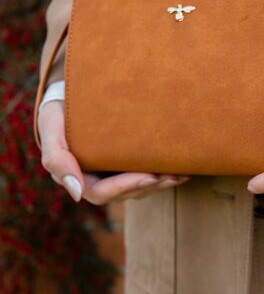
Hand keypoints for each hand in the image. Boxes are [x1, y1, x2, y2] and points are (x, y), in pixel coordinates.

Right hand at [38, 101, 188, 203]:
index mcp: (79, 178)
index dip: (126, 187)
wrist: (68, 98)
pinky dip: (161, 171)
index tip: (149, 176)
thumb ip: (58, 161)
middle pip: (126, 192)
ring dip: (161, 182)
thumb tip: (76, 195)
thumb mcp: (52, 132)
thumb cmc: (58, 114)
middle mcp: (97, 179)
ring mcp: (112, 172)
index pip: (102, 193)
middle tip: (174, 175)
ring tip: (182, 172)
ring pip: (138, 186)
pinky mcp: (124, 161)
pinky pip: (143, 172)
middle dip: (151, 185)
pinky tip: (179, 166)